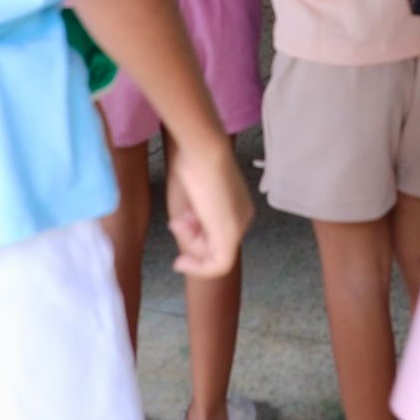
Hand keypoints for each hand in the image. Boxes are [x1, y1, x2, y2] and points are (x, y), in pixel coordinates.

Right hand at [162, 134, 252, 279]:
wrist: (203, 150)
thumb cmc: (194, 162)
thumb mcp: (191, 192)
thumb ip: (194, 214)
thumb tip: (187, 226)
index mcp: (237, 205)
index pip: (216, 229)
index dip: (194, 233)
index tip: (177, 227)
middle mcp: (243, 217)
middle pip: (214, 242)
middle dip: (190, 237)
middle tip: (176, 221)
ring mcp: (239, 227)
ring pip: (213, 253)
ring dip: (189, 243)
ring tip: (178, 221)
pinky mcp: (230, 236)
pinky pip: (219, 265)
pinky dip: (199, 268)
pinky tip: (181, 263)